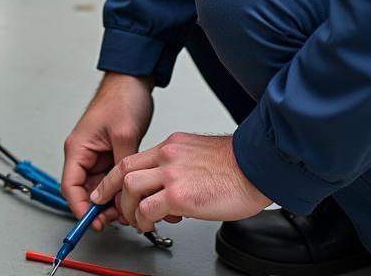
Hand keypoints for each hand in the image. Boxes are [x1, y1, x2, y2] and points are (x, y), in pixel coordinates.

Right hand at [61, 73, 153, 230]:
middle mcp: (85, 154)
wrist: (133, 81)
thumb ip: (121, 165)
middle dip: (103, 209)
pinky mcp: (111, 155)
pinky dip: (124, 191)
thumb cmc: (121, 97)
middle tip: (121, 220)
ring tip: (133, 209)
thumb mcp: (124, 134)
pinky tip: (137, 196)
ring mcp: (99, 156)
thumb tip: (123, 192)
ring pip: (102, 189)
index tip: (93, 223)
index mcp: (78, 147)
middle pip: (87, 192)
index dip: (80, 209)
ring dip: (116, 201)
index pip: (71, 186)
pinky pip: (114, 181)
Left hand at [91, 132, 271, 230]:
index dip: (117, 176)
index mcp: (172, 146)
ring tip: (135, 220)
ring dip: (128, 208)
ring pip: (131, 188)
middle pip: (124, 170)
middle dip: (112, 191)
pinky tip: (149, 225)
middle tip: (113, 206)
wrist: (259, 167)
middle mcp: (168, 155)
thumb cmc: (237, 167)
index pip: (133, 158)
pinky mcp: (181, 195)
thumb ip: (179, 166)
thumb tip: (168, 187)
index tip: (111, 188)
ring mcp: (172, 174)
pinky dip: (144, 219)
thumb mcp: (198, 155)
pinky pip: (149, 208)